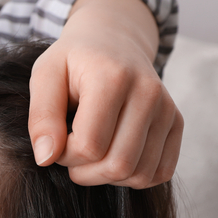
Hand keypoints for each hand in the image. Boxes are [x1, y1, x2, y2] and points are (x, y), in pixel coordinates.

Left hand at [28, 0, 182, 188]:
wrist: (113, 40)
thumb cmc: (73, 62)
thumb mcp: (45, 76)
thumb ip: (41, 117)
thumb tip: (46, 158)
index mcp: (113, 77)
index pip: (89, 146)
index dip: (64, 155)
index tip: (57, 138)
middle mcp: (148, 93)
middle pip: (118, 166)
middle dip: (84, 172)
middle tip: (71, 152)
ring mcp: (167, 109)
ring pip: (139, 175)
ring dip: (107, 176)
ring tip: (91, 153)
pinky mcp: (176, 123)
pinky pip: (159, 174)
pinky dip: (132, 177)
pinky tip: (113, 156)